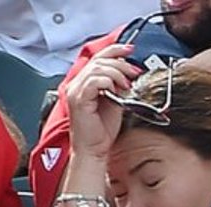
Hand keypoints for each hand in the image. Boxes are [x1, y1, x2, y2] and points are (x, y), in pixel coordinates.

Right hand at [63, 44, 134, 160]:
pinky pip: (94, 81)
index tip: (130, 51)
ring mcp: (75, 91)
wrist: (94, 151)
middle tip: (134, 71)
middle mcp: (77, 85)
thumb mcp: (114, 103)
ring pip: (97, 68)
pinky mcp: (78, 100)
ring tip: (127, 83)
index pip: (98, 58)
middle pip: (99, 60)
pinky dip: (108, 81)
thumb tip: (129, 75)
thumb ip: (118, 87)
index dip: (114, 50)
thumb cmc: (101, 133)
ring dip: (117, 72)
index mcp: (84, 83)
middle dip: (120, 63)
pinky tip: (117, 89)